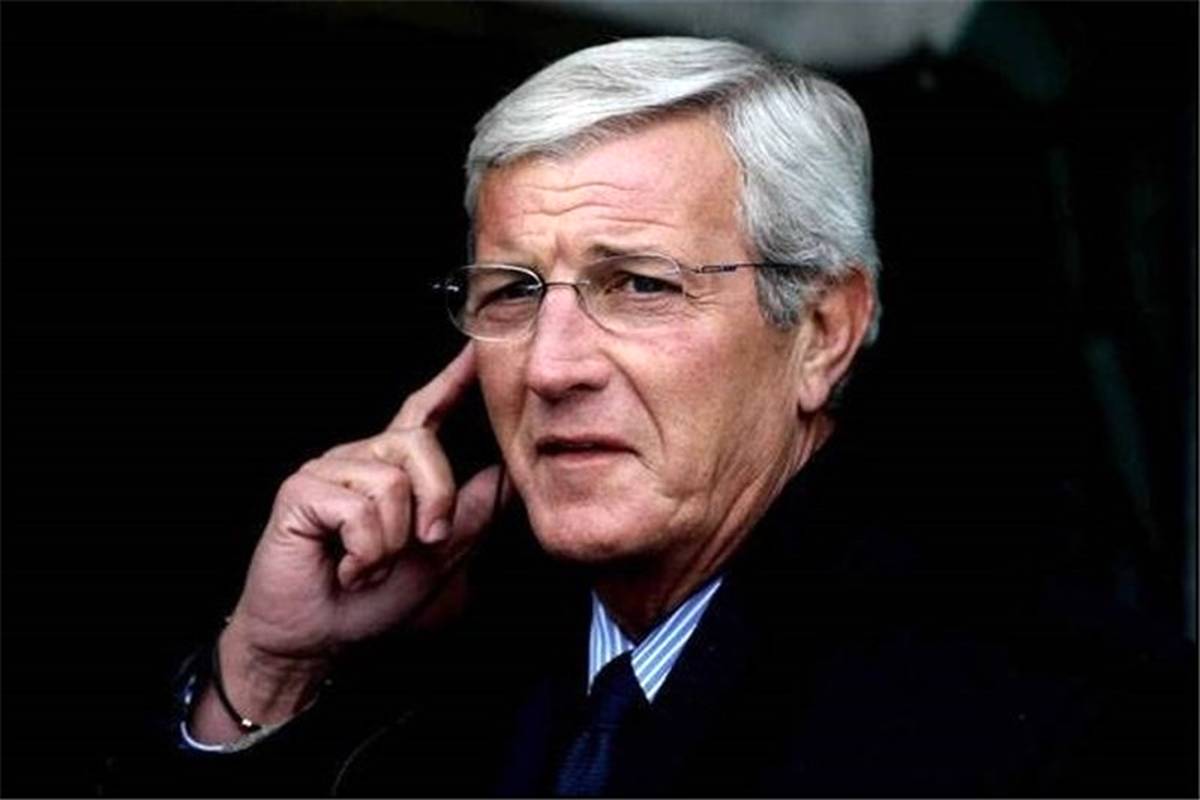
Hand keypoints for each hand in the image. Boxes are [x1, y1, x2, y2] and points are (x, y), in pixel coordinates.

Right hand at [194, 344, 506, 737]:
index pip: (425, 413)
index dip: (451, 380)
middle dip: (435, 502)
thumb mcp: (438, 558)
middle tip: (421, 545)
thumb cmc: (369, 602)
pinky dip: (365, 552)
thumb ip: (471, 515)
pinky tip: (346, 568)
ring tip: (368, 563)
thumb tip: (505, 474)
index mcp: (393, 470)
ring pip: (392, 483)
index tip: (475, 349)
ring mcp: (329, 471)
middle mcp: (361, 459)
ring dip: (391, 543)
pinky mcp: (302, 491)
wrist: (315, 639)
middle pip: (420, 444)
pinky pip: (359, 510)